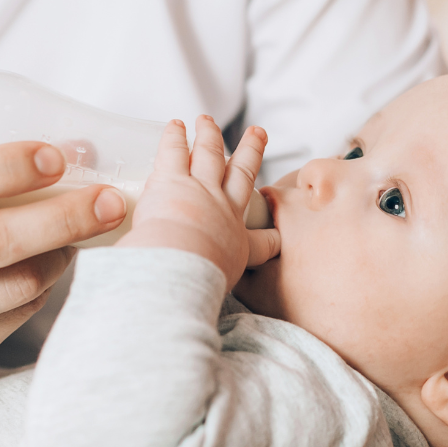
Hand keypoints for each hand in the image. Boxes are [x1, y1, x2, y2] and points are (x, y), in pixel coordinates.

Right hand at [0, 142, 127, 413]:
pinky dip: (39, 291)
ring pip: (11, 286)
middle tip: (110, 200)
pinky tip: (50, 272)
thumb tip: (68, 150)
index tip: (58, 156)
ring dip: (60, 257)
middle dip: (63, 216)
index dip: (6, 165)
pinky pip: (10, 321)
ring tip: (85, 235)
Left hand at [119, 117, 279, 289]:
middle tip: (258, 134)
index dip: (269, 229)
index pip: (260, 236)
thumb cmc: (196, 282)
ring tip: (206, 121)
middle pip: (241, 173)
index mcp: (237, 241)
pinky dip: (176, 137)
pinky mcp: (172, 179)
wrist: (183, 266)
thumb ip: (221, 299)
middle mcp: (224, 210)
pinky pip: (176, 151)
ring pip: (208, 155)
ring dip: (208, 136)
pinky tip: (175, 126)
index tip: (275, 224)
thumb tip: (217, 325)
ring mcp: (200, 190)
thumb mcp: (222, 291)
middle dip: (250, 152)